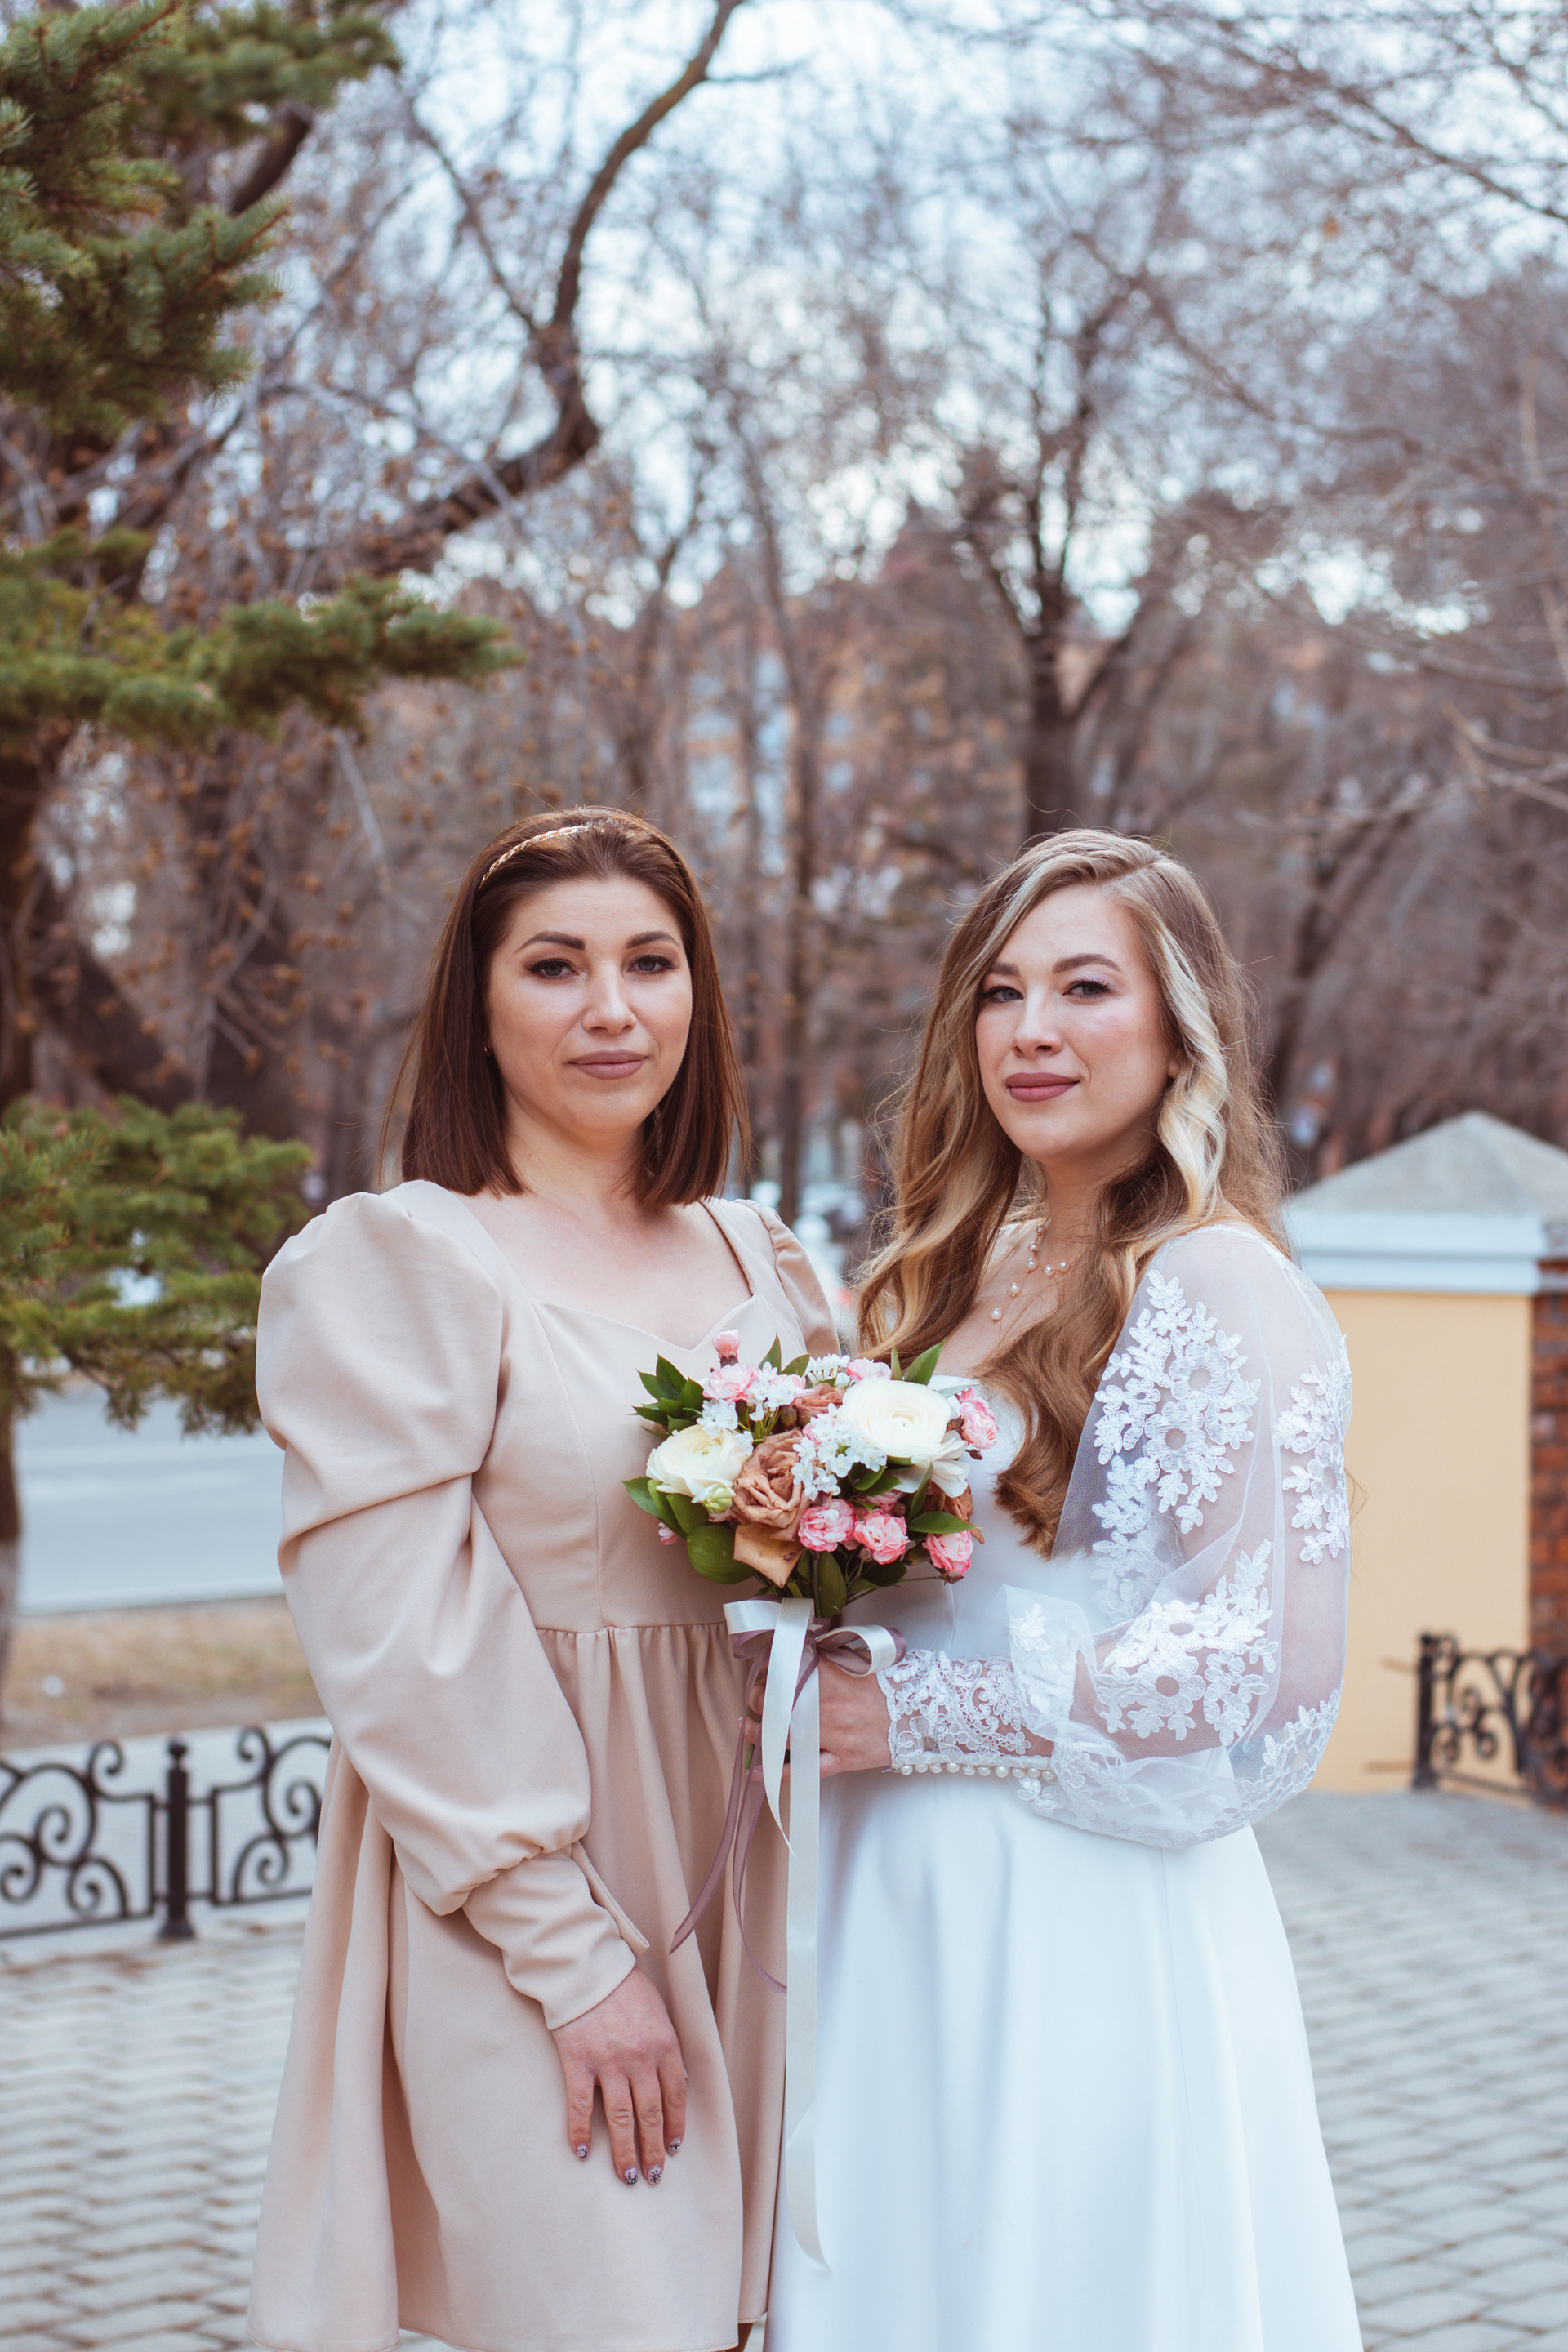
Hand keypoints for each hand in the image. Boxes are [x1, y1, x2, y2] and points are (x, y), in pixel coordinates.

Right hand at [550, 1966, 686, 2184]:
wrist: (587, 1967)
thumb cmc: (624, 1985)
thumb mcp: (658, 2011)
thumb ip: (667, 2046)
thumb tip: (677, 2082)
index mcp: (664, 2044)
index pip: (676, 2095)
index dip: (675, 2126)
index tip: (674, 2148)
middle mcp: (640, 2058)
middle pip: (651, 2114)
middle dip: (654, 2150)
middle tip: (653, 2177)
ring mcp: (609, 2062)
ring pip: (621, 2118)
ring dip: (626, 2152)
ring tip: (629, 2177)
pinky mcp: (578, 2062)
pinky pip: (581, 2106)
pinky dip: (581, 2132)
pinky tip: (582, 2152)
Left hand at [743, 1655, 892, 1777]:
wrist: (923, 1711)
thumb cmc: (894, 1683)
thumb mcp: (861, 1657)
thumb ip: (830, 1652)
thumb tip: (804, 1645)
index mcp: (828, 1673)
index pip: (783, 1669)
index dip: (768, 1670)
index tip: (766, 1672)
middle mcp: (824, 1704)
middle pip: (774, 1701)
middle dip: (759, 1698)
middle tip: (757, 1697)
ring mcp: (831, 1733)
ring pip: (781, 1735)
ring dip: (758, 1732)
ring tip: (747, 1728)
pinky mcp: (840, 1758)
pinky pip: (803, 1769)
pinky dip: (779, 1773)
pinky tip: (759, 1773)